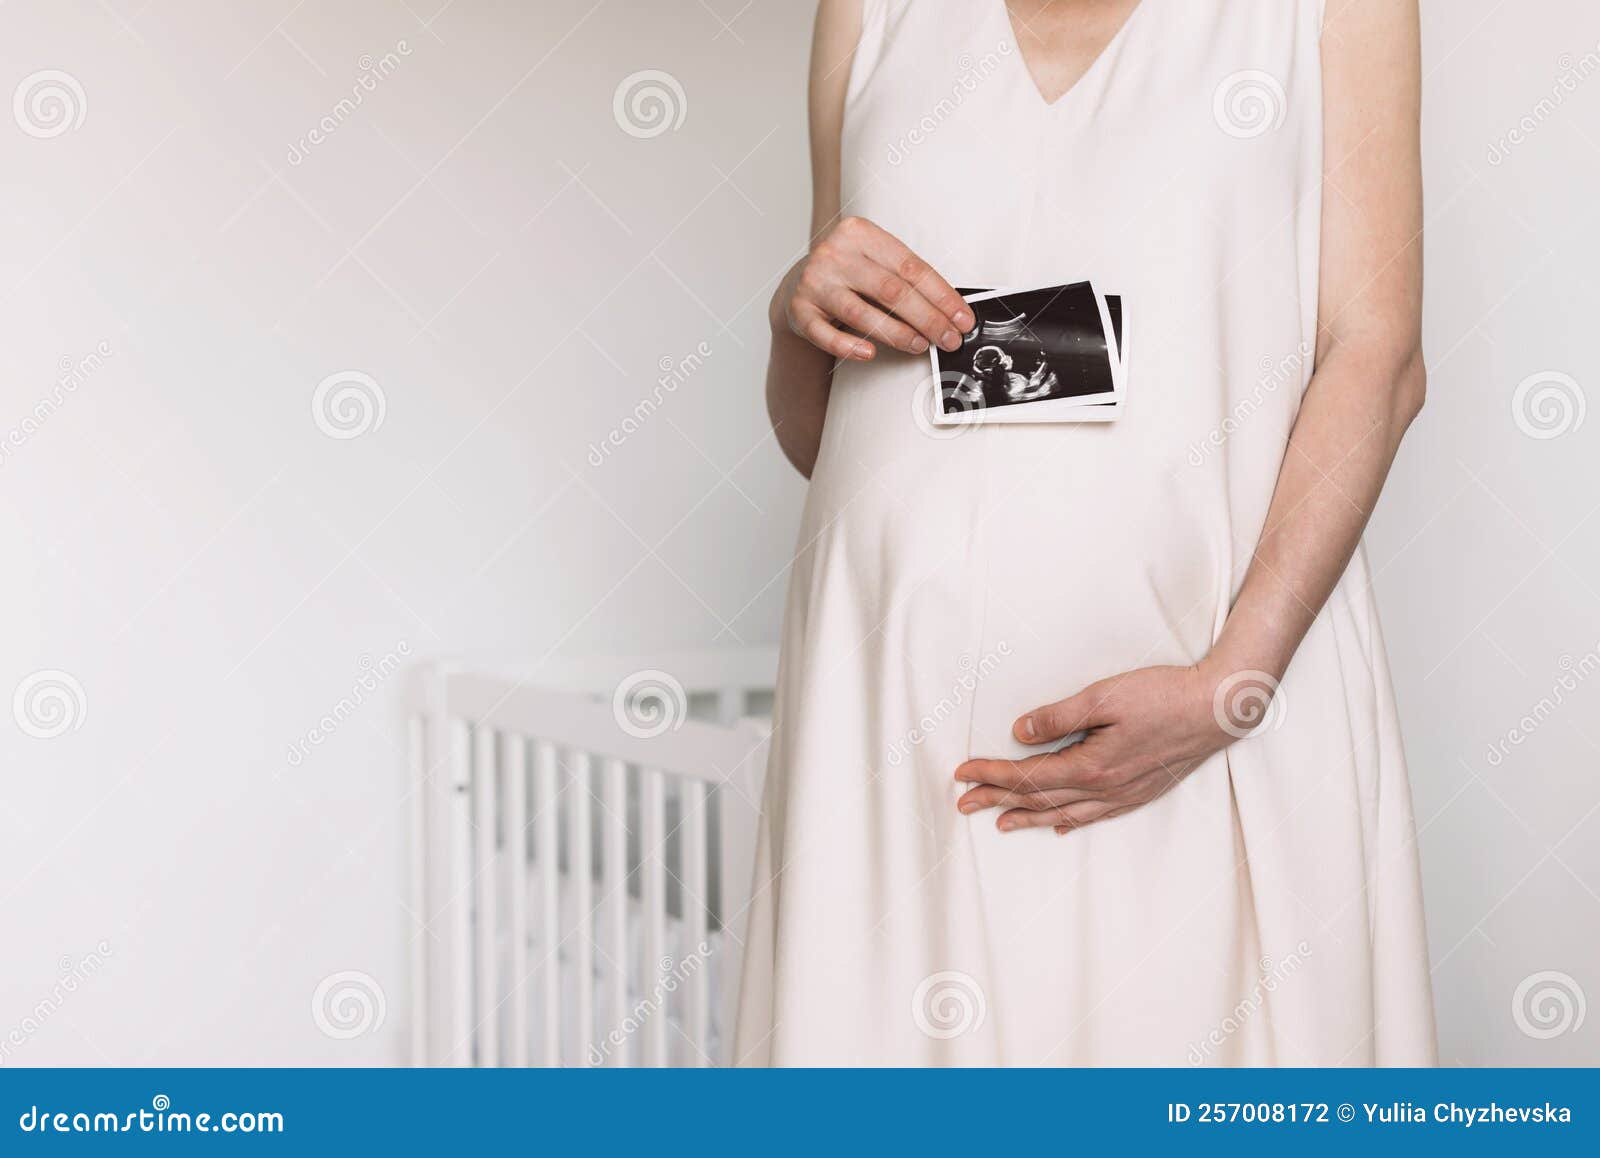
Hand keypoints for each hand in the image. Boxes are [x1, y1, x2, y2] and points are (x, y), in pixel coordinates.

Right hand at [772, 216, 973, 361]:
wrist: (798, 281)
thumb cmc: (848, 273)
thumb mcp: (875, 261)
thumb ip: (905, 279)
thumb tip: (949, 311)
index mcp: (860, 234)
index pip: (911, 267)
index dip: (941, 295)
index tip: (962, 317)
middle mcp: (835, 254)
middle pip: (891, 290)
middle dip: (927, 318)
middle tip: (949, 338)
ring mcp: (815, 282)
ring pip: (862, 313)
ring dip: (897, 334)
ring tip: (921, 345)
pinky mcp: (799, 310)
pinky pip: (826, 334)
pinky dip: (849, 346)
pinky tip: (870, 353)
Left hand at [954, 659, 1276, 834]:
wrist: (1219, 710)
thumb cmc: (1164, 696)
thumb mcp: (1104, 696)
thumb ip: (1059, 717)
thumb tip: (1019, 732)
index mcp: (1091, 766)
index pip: (1027, 776)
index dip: (990, 775)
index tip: (961, 773)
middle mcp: (1105, 789)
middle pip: (1038, 799)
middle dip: (997, 800)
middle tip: (962, 804)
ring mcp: (1123, 795)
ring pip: (1064, 813)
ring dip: (1027, 818)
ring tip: (999, 822)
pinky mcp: (1140, 792)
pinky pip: (1095, 816)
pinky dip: (1068, 822)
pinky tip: (1057, 826)